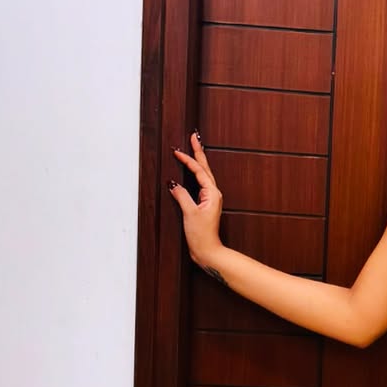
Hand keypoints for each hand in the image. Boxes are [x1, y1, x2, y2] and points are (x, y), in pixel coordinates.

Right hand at [168, 131, 223, 262]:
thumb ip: (181, 196)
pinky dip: (195, 174)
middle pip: (205, 168)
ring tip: (194, 148)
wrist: (208, 251)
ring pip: (204, 174)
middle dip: (199, 152)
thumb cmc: (201, 235)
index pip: (199, 171)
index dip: (188, 159)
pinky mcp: (205, 205)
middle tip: (194, 136)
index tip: (177, 150)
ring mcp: (210, 199)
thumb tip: (173, 184)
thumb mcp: (189, 213)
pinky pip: (200, 183)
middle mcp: (213, 194)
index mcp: (212, 193)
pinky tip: (192, 171)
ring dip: (198, 161)